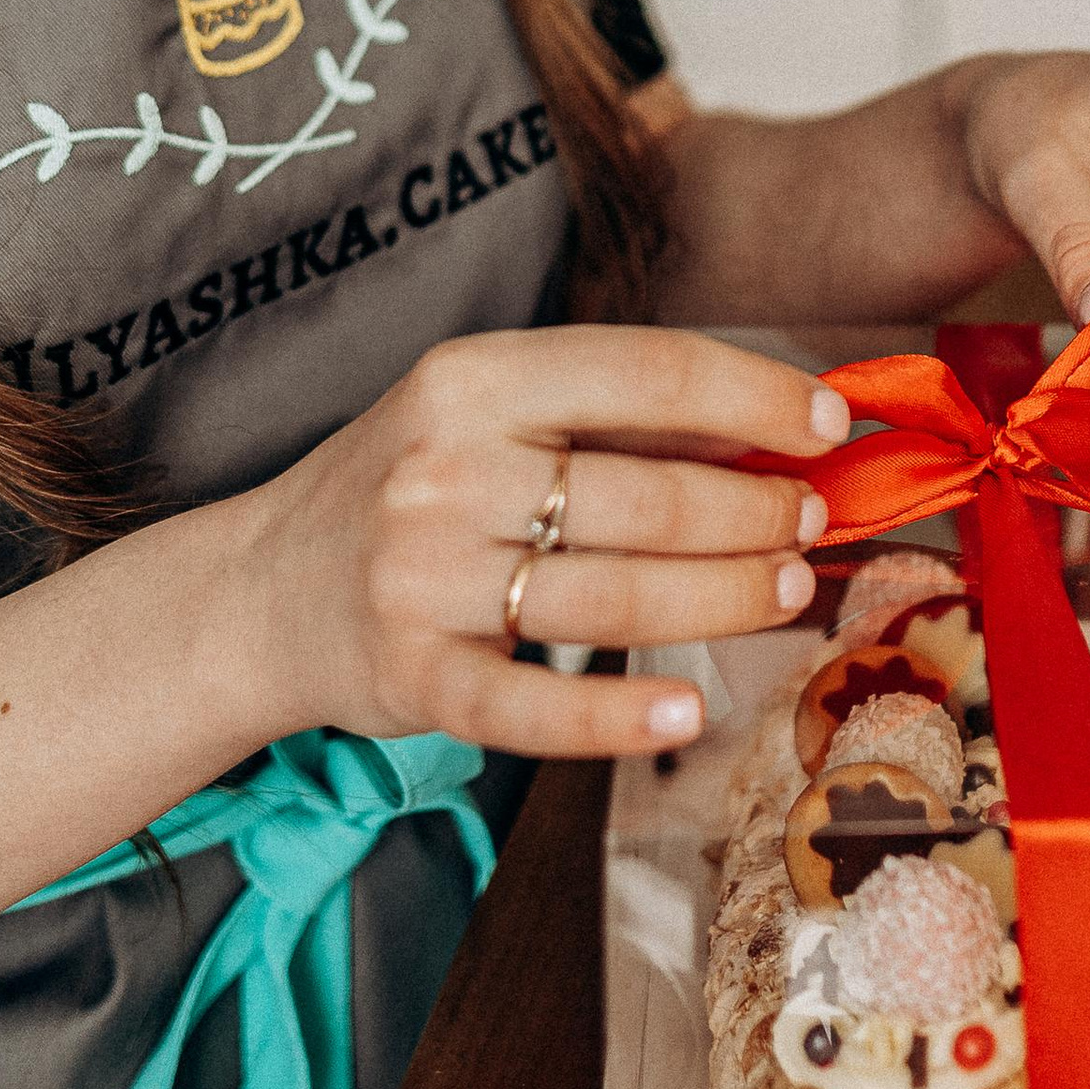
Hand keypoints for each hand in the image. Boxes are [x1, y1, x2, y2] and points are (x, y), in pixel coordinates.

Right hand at [241, 326, 851, 759]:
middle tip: (812, 526)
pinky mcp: (415, 677)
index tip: (829, 426)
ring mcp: (425, 577)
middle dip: (754, 514)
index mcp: (472, 377)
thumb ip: (608, 414)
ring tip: (787, 591)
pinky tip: (688, 710)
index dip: (754, 398)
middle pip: (646, 496)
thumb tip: (774, 431)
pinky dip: (618, 716)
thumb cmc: (407, 487)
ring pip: (614, 597)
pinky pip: (535, 706)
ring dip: (724, 598)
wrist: (260, 589)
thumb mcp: (483, 411)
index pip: (645, 372)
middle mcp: (445, 468)